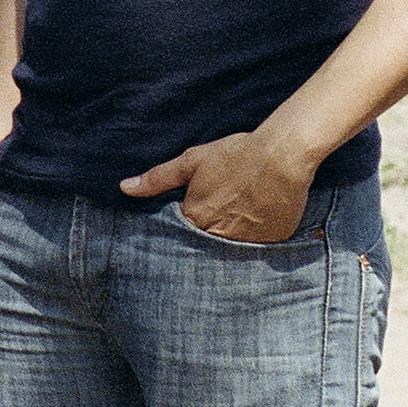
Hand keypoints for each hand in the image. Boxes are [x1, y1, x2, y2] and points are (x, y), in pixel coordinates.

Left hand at [120, 132, 309, 244]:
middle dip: (208, 237)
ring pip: (232, 250)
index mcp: (196, 219)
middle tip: (221, 216)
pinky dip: (256, 239)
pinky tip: (259, 221)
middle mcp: (219, 238)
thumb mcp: (192, 162)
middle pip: (207, 246)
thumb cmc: (236, 155)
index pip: (180, 236)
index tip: (194, 218)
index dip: (186, 227)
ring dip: (232, 240)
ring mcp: (247, 245)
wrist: (283, 156)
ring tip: (240, 219)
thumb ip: (158, 178)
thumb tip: (125, 188)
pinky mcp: (272, 244)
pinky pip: (258, 249)